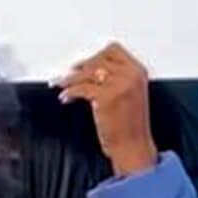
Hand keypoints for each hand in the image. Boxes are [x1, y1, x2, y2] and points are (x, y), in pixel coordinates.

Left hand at [56, 42, 156, 176]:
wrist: (133, 147)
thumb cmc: (130, 127)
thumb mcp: (130, 94)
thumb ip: (116, 79)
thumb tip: (89, 70)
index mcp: (138, 71)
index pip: (113, 50)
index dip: (94, 56)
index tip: (81, 64)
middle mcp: (131, 74)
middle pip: (97, 59)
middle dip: (78, 67)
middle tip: (66, 75)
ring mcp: (119, 84)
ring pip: (87, 72)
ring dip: (69, 78)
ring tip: (59, 84)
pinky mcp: (106, 97)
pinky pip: (81, 88)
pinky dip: (70, 92)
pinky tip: (65, 98)